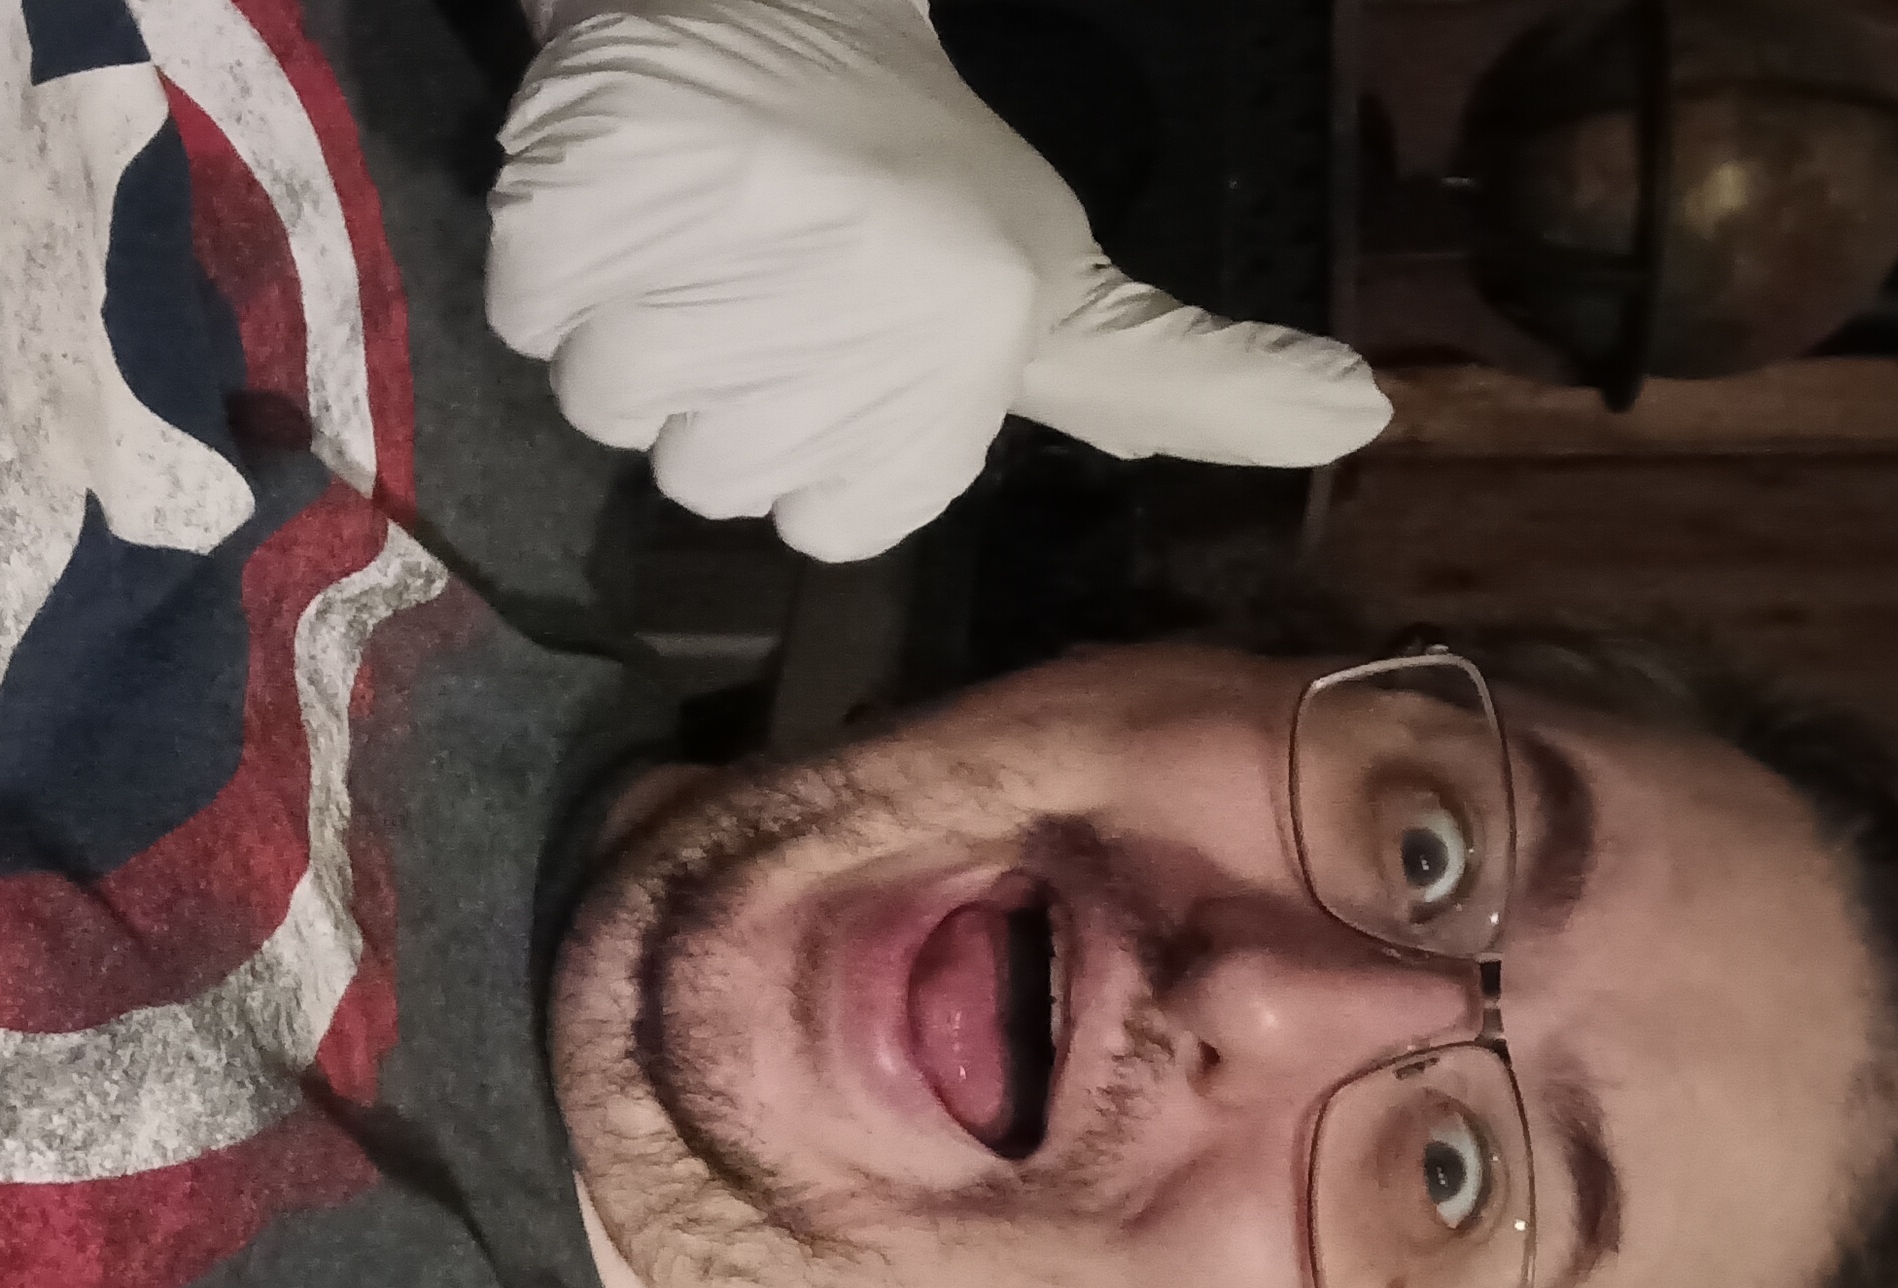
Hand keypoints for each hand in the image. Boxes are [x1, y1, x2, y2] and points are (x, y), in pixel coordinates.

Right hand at [489, 0, 1391, 560]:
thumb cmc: (915, 162)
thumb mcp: (1054, 278)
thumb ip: (1174, 379)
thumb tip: (1361, 424)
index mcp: (960, 336)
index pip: (826, 514)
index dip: (817, 441)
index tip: (833, 350)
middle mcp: (837, 309)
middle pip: (709, 471)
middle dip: (719, 389)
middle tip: (760, 285)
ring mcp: (695, 254)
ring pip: (613, 403)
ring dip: (633, 332)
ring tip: (691, 241)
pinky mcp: (570, 207)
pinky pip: (536, 319)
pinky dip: (558, 271)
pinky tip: (623, 207)